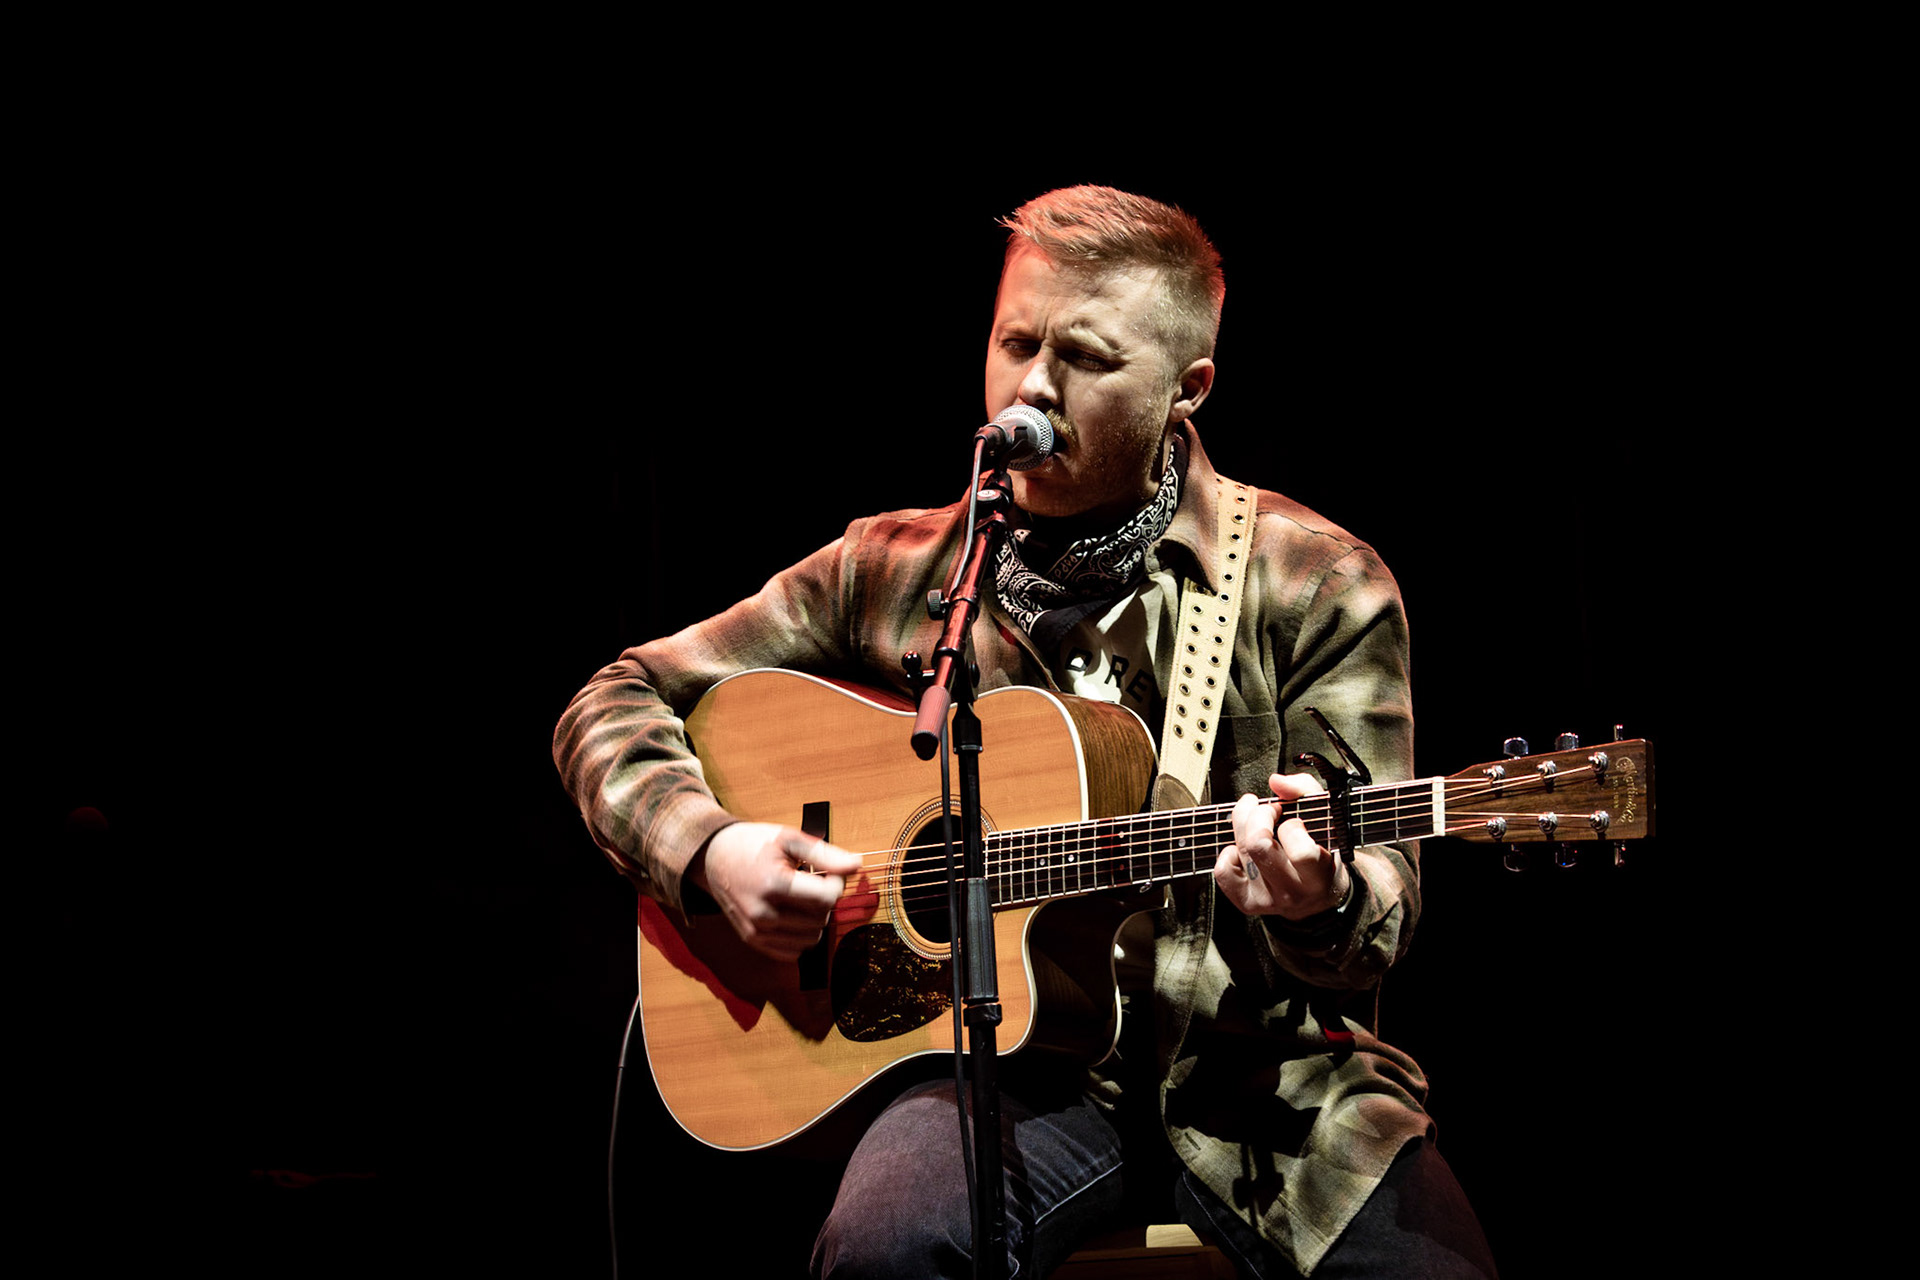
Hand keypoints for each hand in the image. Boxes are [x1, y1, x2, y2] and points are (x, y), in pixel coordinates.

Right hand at [691, 823, 865, 959]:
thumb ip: (825, 855)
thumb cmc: (752, 845)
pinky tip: (793, 914)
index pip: (827, 897)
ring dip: (815, 919)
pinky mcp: (753, 941)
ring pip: (812, 938)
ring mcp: (757, 931)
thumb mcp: (789, 839)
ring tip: (800, 897)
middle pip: (822, 918)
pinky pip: (794, 952)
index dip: (837, 882)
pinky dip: (801, 935)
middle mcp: (763, 913)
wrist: (713, 858)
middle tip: (812, 881)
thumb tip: (856, 865)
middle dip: (825, 899)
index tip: (828, 871)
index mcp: (773, 884)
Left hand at [1214, 773, 1349, 920]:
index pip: (1302, 852)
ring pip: (1240, 851)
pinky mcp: (1249, 902)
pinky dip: (1227, 853)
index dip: (1292, 827)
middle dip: (1260, 815)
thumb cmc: (1323, 851)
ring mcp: (1269, 899)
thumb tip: (1276, 781)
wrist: (1319, 895)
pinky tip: (1242, 848)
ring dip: (1243, 825)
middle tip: (1269, 809)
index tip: (1294, 819)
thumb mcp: (1327, 818)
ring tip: (1256, 819)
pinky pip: (1224, 872)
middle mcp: (1294, 890)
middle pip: (1259, 845)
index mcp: (1319, 874)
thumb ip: (1305, 791)